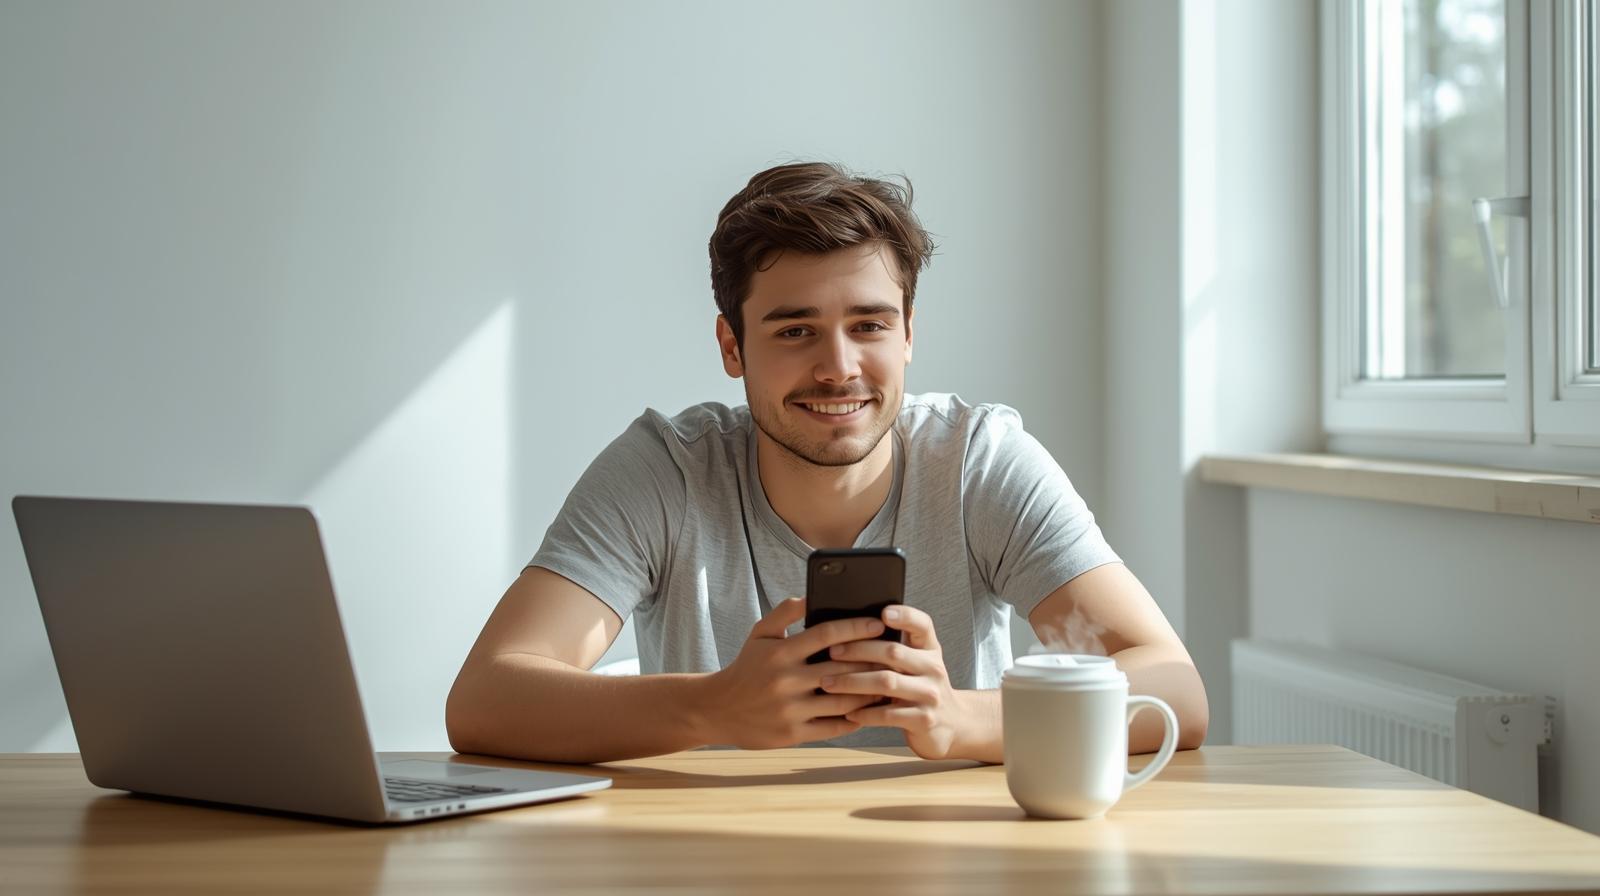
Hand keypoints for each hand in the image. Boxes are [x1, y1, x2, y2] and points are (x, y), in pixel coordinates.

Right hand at [699, 597, 884, 748]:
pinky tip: (870, 710)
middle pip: (841, 668)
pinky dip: (855, 719)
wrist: (719, 709)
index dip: (856, 626)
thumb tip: (811, 594)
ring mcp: (790, 710)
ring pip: (842, 700)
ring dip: (869, 692)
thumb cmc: (747, 667)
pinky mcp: (793, 734)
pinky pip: (833, 727)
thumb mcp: (759, 634)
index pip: (827, 634)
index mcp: (781, 653)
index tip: (880, 622)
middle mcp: (786, 681)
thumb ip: (784, 612)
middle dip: (872, 659)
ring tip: (890, 682)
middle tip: (896, 653)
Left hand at [819, 605, 968, 759]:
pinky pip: (887, 714)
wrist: (952, 726)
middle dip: (858, 650)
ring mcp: (930, 695)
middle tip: (831, 651)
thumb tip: (850, 630)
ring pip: (886, 682)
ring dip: (852, 681)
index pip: (923, 625)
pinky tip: (847, 711)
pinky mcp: (923, 720)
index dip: (905, 616)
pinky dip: (864, 712)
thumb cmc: (921, 689)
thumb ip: (896, 649)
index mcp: (930, 650)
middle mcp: (934, 669)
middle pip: (894, 652)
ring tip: (828, 683)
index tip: (883, 613)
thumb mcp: (917, 665)